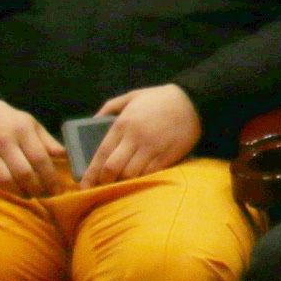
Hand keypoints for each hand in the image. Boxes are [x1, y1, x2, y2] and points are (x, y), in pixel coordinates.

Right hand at [0, 100, 66, 197]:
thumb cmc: (11, 122)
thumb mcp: (33, 125)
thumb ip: (48, 142)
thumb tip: (66, 157)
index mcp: (22, 131)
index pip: (39, 158)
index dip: (50, 177)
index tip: (58, 190)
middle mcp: (4, 142)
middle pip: (23, 172)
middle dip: (36, 188)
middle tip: (44, 195)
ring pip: (4, 180)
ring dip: (19, 192)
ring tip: (29, 195)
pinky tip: (9, 191)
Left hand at [84, 84, 200, 186]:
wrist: (195, 100)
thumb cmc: (160, 98)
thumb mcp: (133, 96)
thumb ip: (110, 107)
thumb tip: (92, 121)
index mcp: (123, 124)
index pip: (101, 154)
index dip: (90, 173)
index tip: (84, 185)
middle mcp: (136, 138)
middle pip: (113, 168)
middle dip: (105, 181)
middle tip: (103, 185)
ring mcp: (153, 148)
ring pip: (131, 174)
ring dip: (124, 180)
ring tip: (122, 180)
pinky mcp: (168, 156)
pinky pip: (150, 173)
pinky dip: (142, 177)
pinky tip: (140, 175)